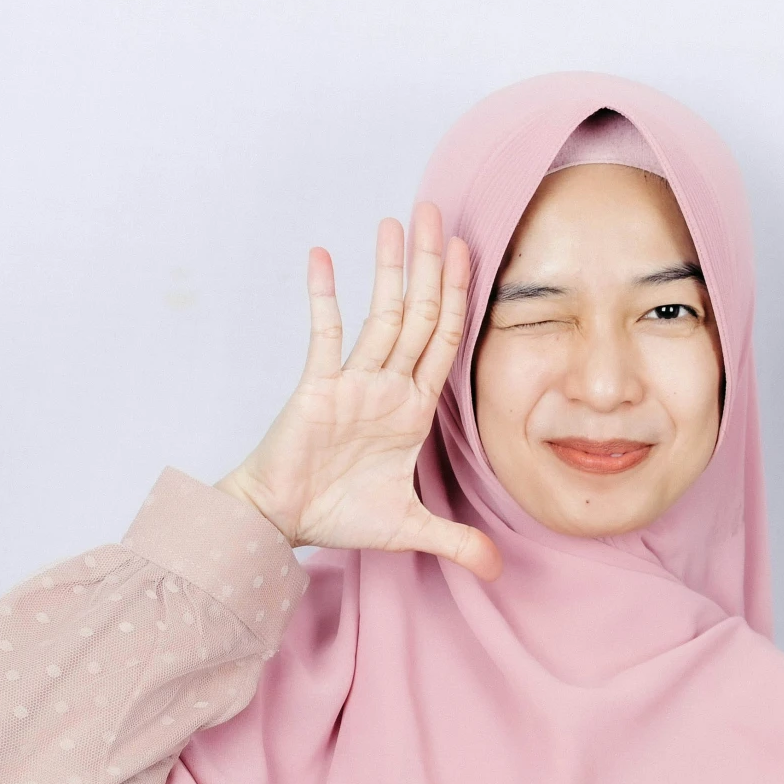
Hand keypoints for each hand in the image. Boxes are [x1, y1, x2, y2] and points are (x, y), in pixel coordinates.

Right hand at [215, 204, 498, 579]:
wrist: (284, 521)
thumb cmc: (340, 516)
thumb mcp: (410, 529)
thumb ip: (457, 540)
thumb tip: (498, 570)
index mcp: (412, 409)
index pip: (445, 342)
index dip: (461, 299)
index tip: (471, 254)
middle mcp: (386, 386)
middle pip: (419, 315)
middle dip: (431, 266)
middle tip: (439, 213)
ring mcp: (352, 383)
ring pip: (381, 315)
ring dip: (391, 269)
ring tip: (398, 221)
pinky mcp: (317, 387)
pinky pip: (324, 334)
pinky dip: (325, 297)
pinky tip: (325, 257)